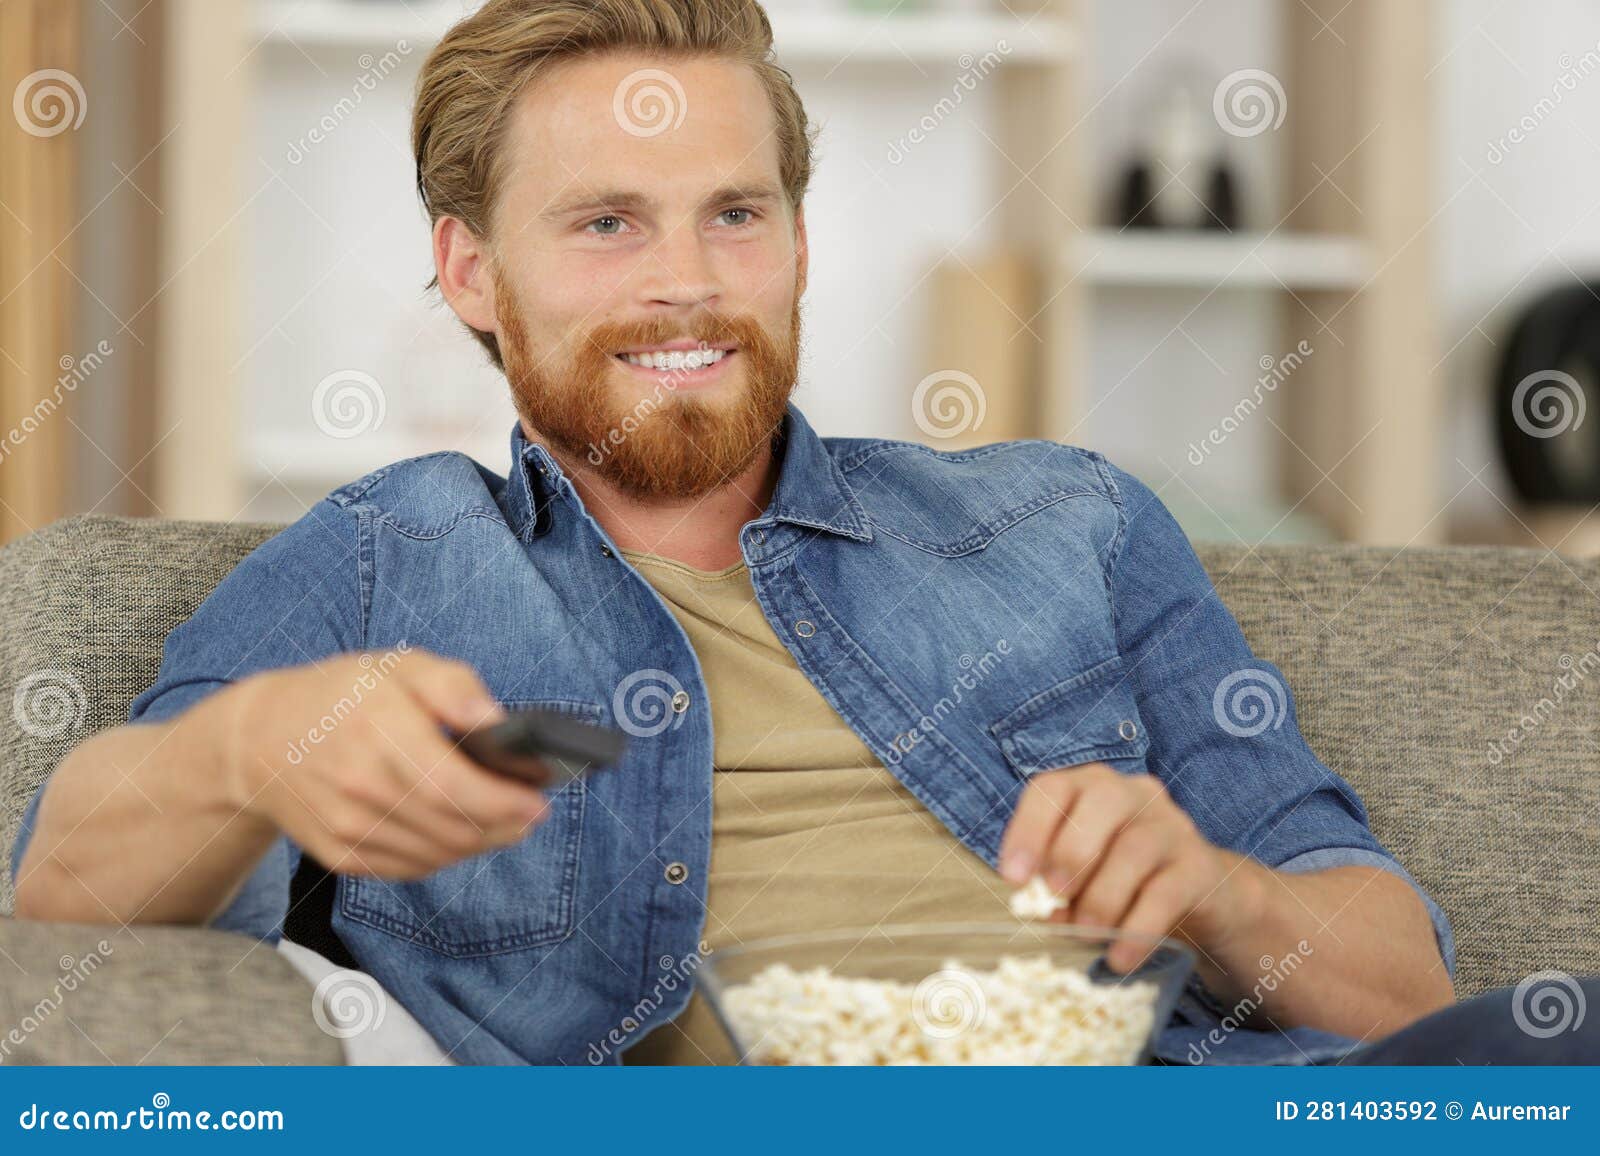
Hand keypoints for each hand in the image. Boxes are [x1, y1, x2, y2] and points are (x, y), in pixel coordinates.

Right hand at [216, 648, 552, 879]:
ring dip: (481, 842)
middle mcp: (360, 786)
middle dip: (504, 824)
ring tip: (505, 822)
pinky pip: (412, 868)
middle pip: (453, 827)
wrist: (261, 740)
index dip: (503, 800)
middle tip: (531, 813)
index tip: (540, 800)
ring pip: (438, 854)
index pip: (452, 785)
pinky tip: (461, 833)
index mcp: (378, 731)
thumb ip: (453, 685)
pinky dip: (446, 854)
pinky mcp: (343, 856)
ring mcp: (350, 827)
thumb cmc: (344, 695)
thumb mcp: (400, 666)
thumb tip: (497, 719)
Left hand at [998, 762, 1252, 970]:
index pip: (1054, 788)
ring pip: (1134, 849)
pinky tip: (1119, 957)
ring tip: (1085, 935)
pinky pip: (1166, 894)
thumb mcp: (1084, 876)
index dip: (1029, 829)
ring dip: (1102, 898)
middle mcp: (1134, 793)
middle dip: (1071, 851)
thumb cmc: (1122, 879)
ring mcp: (1172, 826)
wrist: (1200, 896)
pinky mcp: (1201, 866)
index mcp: (1092, 787)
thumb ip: (1058, 883)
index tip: (1013, 878)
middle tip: (1055, 896)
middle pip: (1101, 800)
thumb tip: (1039, 909)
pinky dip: (1138, 929)